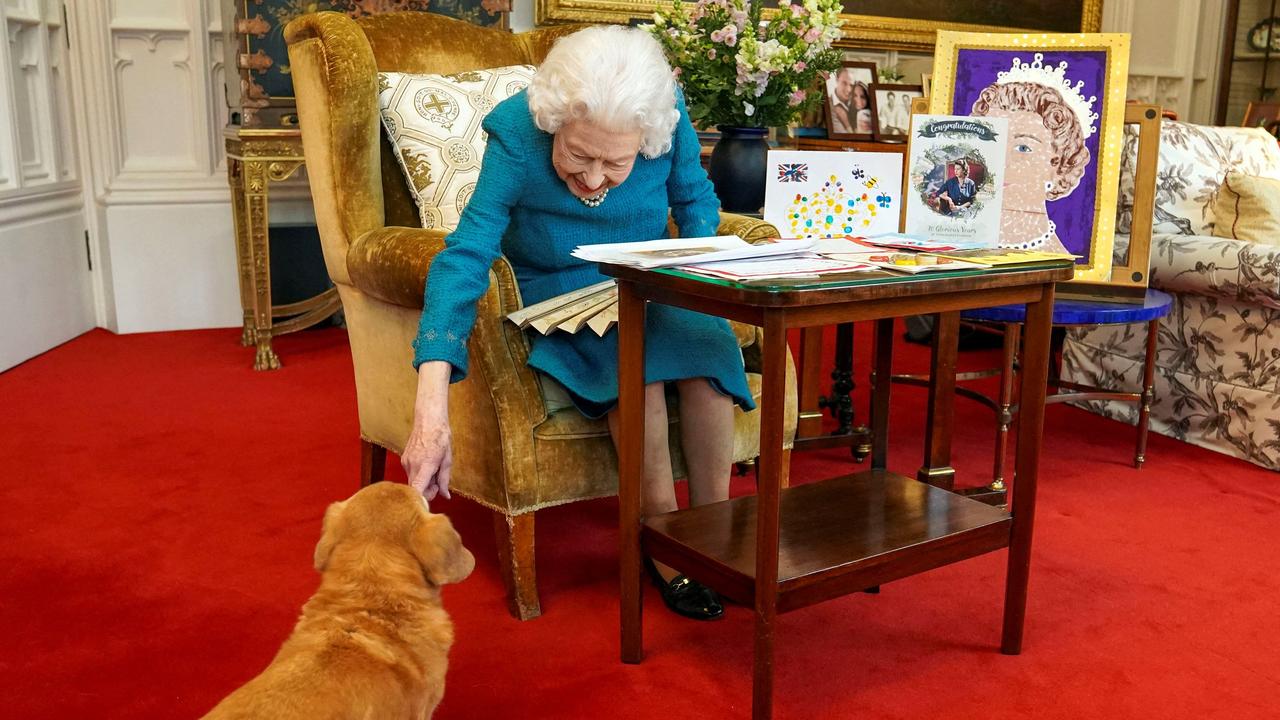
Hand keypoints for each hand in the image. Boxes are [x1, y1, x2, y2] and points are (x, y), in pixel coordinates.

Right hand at [403, 362, 452, 500]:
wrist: (429, 420)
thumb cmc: (441, 438)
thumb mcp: (447, 460)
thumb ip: (444, 480)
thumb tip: (445, 496)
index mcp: (425, 465)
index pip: (417, 490)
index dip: (422, 500)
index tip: (430, 501)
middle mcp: (412, 465)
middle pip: (415, 489)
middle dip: (427, 491)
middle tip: (438, 484)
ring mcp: (406, 462)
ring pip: (413, 482)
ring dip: (423, 482)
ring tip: (434, 470)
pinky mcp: (404, 459)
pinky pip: (411, 474)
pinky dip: (419, 475)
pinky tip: (427, 466)